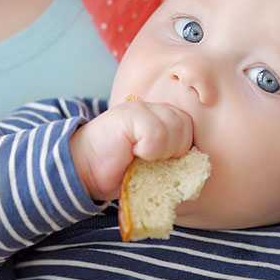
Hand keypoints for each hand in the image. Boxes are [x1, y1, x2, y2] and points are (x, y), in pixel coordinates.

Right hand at [70, 100, 193, 200]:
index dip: (182, 150)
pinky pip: (157, 134)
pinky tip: (132, 152)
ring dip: (161, 151)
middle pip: (187, 127)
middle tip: (150, 160)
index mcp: (162, 119)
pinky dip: (148, 150)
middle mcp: (153, 108)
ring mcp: (141, 108)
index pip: (190, 129)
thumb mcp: (152, 166)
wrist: (82, 169)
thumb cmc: (118, 171)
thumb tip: (196, 171)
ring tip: (140, 156)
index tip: (162, 163)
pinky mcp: (130, 114)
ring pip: (176, 128)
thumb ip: (173, 160)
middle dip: (174, 150)